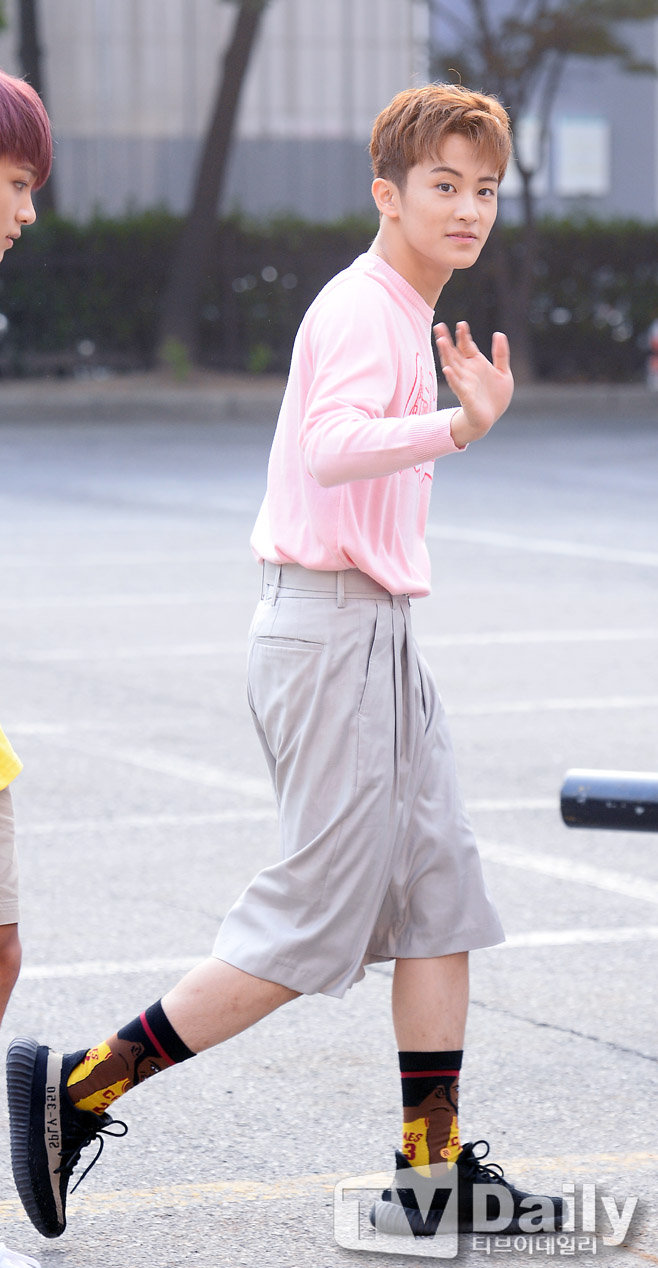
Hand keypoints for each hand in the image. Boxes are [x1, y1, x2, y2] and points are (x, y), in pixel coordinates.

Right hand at [434, 321, 512, 445]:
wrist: (491, 418)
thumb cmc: (495, 397)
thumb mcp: (503, 372)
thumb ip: (501, 354)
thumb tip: (498, 333)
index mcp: (476, 363)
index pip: (467, 345)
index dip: (463, 335)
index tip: (461, 324)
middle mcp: (467, 371)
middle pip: (454, 352)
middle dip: (447, 339)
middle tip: (439, 326)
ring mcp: (464, 382)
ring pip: (452, 365)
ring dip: (446, 354)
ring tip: (441, 341)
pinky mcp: (465, 395)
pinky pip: (457, 385)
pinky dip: (452, 378)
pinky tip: (447, 370)